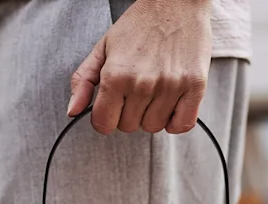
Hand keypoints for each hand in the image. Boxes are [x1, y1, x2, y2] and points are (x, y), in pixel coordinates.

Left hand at [68, 0, 211, 135]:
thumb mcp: (103, 48)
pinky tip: (171, 104)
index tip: (111, 107)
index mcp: (116, 75)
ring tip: (154, 90)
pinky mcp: (194, 86)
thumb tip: (72, 111)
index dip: (105, 118)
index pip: (104, 124)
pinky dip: (175, 122)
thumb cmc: (139, 24)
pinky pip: (181, 125)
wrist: (177, 0)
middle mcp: (143, 83)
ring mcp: (170, 86)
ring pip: (153, 127)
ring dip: (151, 115)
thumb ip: (83, 80)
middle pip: (128, 127)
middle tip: (135, 90)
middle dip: (128, 113)